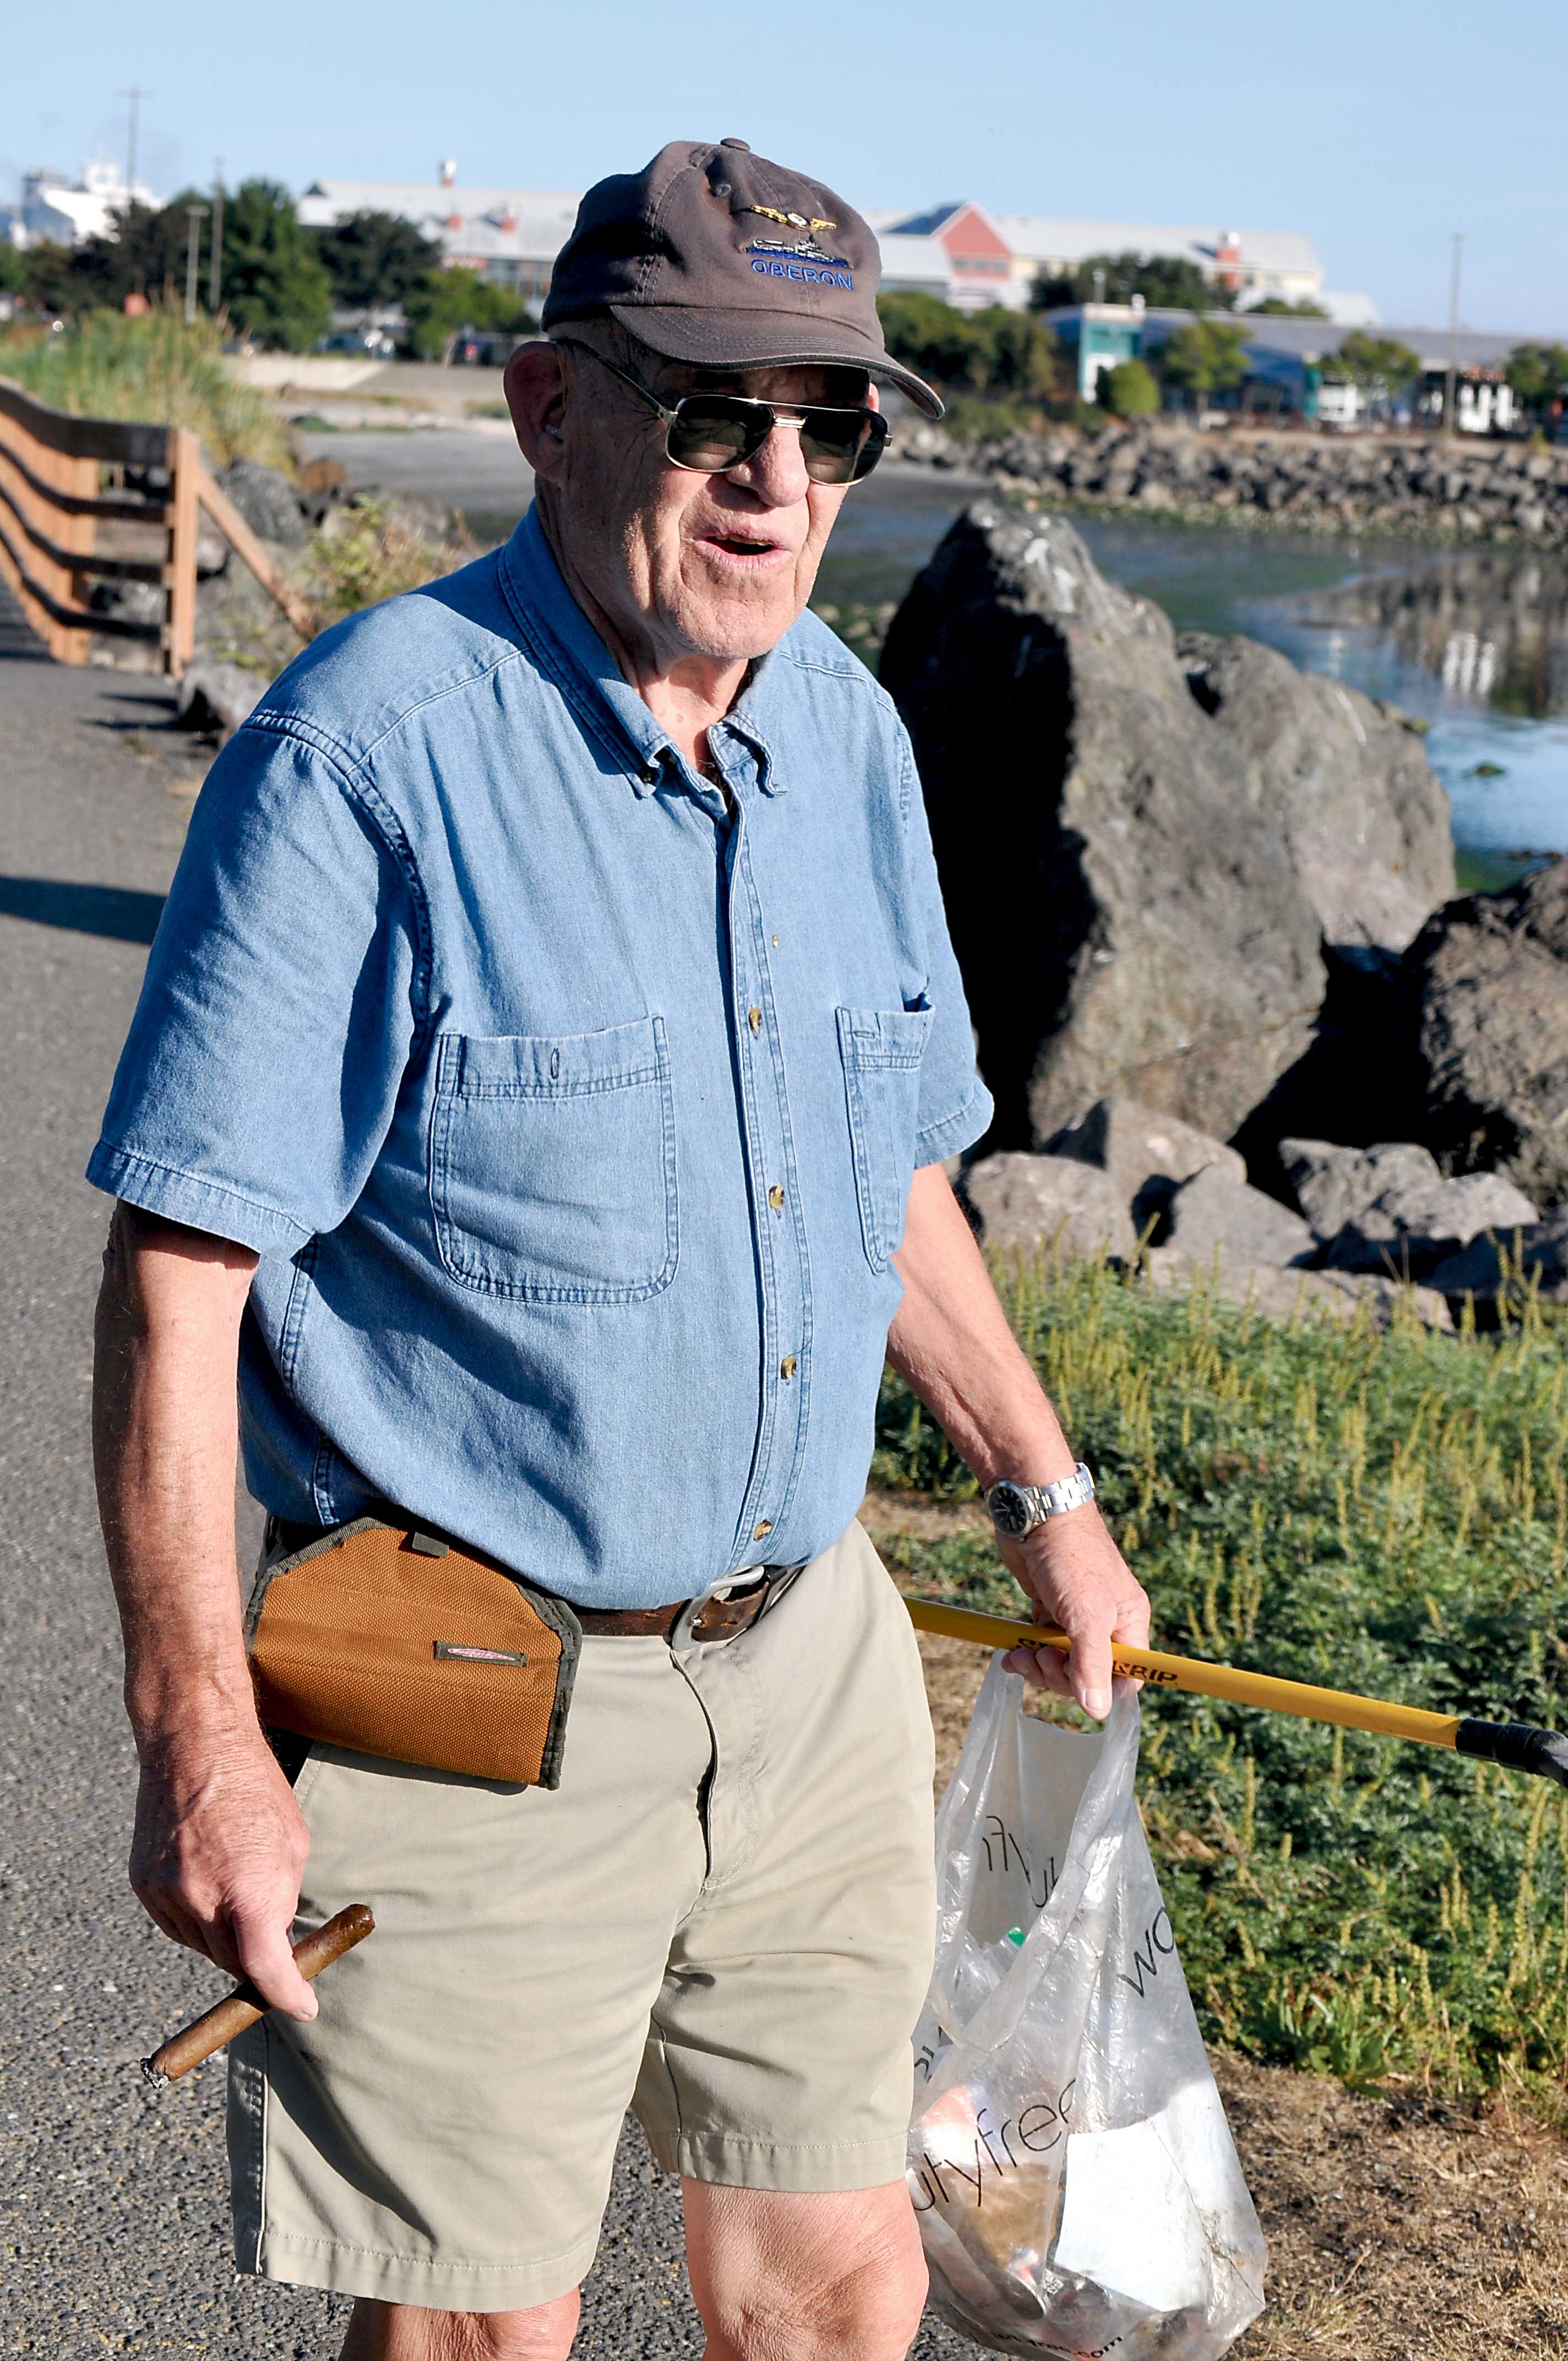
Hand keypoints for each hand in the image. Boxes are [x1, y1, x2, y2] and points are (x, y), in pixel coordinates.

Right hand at [129, 1722, 317, 2020]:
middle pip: (233, 1963)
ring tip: (239, 1885)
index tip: (303, 2006)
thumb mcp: (293, 1844)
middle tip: (277, 1937)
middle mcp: (202, 1899)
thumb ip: (284, 1900)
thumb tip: (279, 1943)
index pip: (266, 1970)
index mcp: (249, 1889)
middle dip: (258, 1959)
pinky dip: (198, 1917)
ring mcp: (166, 1894)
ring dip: (226, 1936)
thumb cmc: (255, 1788)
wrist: (192, 1745)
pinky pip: (176, 1925)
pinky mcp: (143, 1886)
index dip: (287, 1996)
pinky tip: (210, 1880)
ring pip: (203, 1946)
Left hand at [998, 1506, 1149, 1719]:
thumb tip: (1098, 1712)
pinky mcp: (1048, 1611)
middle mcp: (1105, 1623)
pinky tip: (1011, 1654)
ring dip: (1039, 1668)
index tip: (1078, 1686)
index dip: (1106, 1690)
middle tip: (1042, 1658)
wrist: (1034, 1513)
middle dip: (1062, 1677)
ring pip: (1061, 1665)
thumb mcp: (1087, 1613)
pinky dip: (1025, 1655)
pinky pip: (1040, 1648)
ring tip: (1022, 1655)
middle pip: (1089, 1676)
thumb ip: (1092, 1664)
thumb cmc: (1070, 1557)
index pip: (1130, 1676)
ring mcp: (1074, 1618)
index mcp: (1129, 1623)